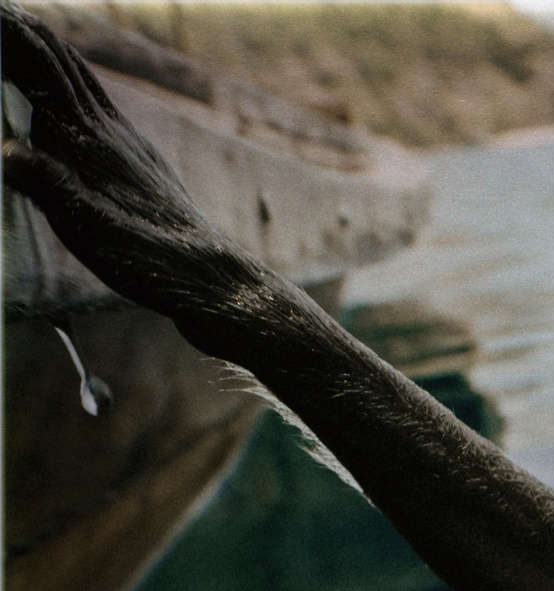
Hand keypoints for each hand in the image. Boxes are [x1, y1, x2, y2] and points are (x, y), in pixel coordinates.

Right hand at [1, 2, 262, 329]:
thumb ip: (47, 185)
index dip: (10, 32)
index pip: (41, 65)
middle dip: (24, 29)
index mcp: (88, 139)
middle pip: (61, 59)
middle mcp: (109, 130)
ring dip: (49, 49)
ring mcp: (127, 142)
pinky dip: (72, 81)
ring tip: (24, 30)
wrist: (211, 279)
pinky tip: (70, 93)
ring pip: (82, 78)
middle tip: (0, 9)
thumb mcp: (87, 227)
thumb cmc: (148, 259)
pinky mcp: (139, 159)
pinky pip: (97, 104)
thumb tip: (7, 153)